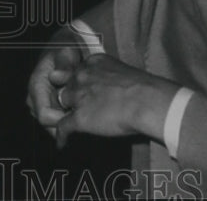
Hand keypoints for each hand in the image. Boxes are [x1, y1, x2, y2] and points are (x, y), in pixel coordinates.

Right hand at [27, 41, 82, 135]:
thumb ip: (63, 64)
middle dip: (66, 123)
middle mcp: (35, 97)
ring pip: (52, 124)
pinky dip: (68, 118)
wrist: (65, 46)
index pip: (44, 115)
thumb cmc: (65, 48)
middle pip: (48, 124)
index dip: (61, 120)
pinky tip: (80, 111)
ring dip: (67, 122)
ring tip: (83, 112)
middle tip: (85, 117)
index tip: (78, 116)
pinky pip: (57, 119)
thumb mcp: (65, 51)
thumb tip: (57, 76)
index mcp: (36, 85)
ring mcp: (40, 102)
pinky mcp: (47, 104)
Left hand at [53, 54, 177, 148]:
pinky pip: (63, 127)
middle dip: (69, 94)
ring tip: (67, 121)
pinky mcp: (79, 117)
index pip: (76, 70)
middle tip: (75, 104)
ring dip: (64, 111)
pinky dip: (61, 136)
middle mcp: (82, 76)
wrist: (146, 101)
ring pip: (61, 103)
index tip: (81, 88)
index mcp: (93, 62)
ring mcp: (78, 96)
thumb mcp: (123, 71)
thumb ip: (109, 75)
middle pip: (65, 85)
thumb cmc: (143, 88)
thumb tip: (113, 88)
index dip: (78, 81)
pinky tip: (62, 143)